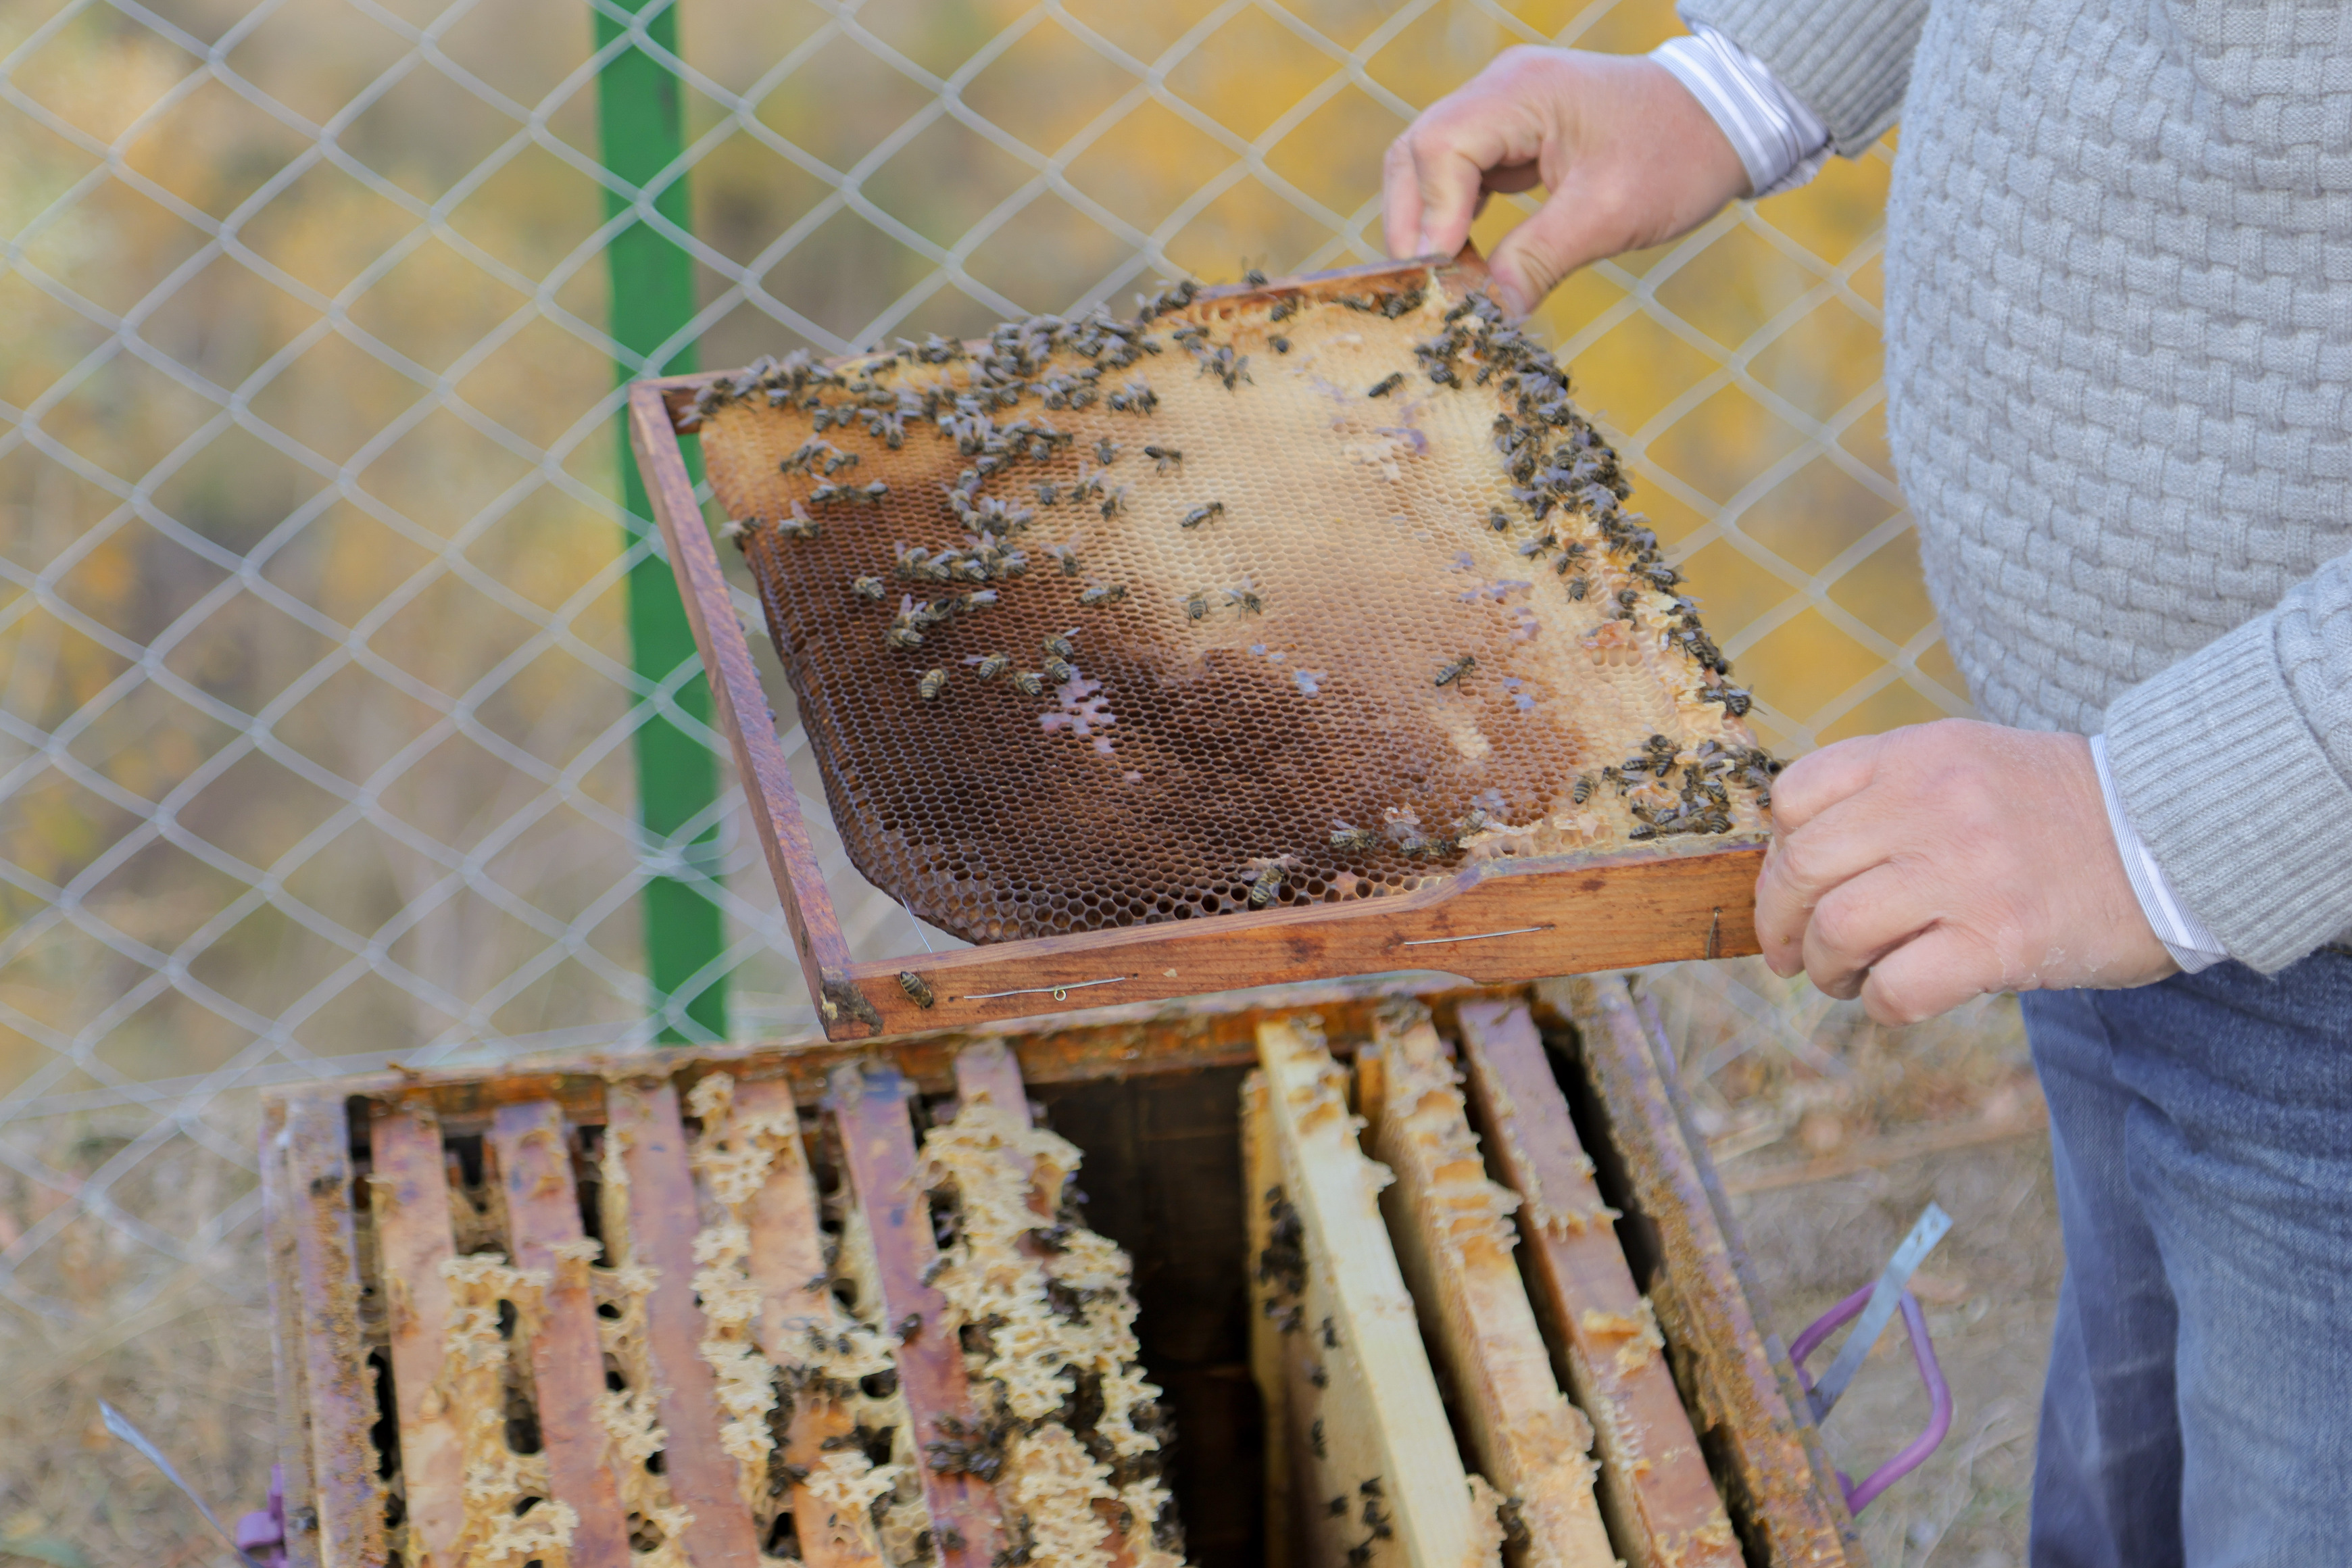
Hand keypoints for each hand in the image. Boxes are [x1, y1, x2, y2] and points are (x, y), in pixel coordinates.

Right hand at [1382, 48, 1749, 315]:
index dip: (1431, 218)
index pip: (1440, 149)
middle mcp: (1501, 89)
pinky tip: (1466, 260)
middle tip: (1426, 289)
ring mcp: (1503, 109)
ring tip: (1447, 280)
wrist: (1725, 118)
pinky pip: (1459, 174)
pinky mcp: (1513, 133)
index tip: (1443, 278)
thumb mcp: (1610, 214)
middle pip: (1417, 152)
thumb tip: (1487, 314)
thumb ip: (1539, 260)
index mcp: (1521, 91)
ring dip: (1429, 224)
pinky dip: (1453, 218)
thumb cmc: (1678, 154)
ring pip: (1429, 165)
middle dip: (1413, 223)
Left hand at [1754, 719, 2179, 1023]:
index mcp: (1917, 755)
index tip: (1795, 890)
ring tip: (1844, 979)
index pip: (1794, 799)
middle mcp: (1933, 804)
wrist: (2177, 836)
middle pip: (1801, 869)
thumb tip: (1799, 861)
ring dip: (1826, 969)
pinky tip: (1897, 998)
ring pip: (1836, 930)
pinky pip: (1896, 987)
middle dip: (1780, 924)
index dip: (1776, 856)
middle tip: (1793, 954)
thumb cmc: (2060, 812)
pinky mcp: (2002, 940)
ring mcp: (1968, 872)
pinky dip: (1880, 1004)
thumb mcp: (1968, 763)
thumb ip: (1889, 793)